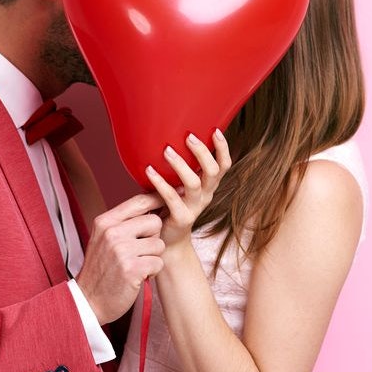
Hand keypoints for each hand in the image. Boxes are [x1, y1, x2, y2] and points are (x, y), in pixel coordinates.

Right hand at [75, 192, 165, 323]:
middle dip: (153, 238)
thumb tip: (152, 203)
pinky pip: (159, 262)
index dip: (157, 200)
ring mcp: (122, 251)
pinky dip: (152, 272)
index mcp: (105, 222)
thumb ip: (123, 221)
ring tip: (136, 265)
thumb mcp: (103, 238)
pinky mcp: (132, 269)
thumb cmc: (101, 269)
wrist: (88, 301)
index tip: (167, 202)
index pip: (139, 201)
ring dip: (152, 257)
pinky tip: (139, 276)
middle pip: (155, 222)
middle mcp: (112, 233)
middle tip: (140, 252)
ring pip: (159, 244)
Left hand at [145, 129, 231, 247]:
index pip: (223, 165)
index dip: (223, 148)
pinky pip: (172, 198)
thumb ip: (179, 168)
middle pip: (212, 172)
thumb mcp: (179, 186)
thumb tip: (166, 137)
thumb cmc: (170, 207)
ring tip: (167, 150)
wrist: (167, 240)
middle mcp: (205, 196)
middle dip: (203, 152)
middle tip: (189, 136)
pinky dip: (160, 183)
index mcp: (208, 186)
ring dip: (181, 165)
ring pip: (194, 184)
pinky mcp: (181, 218)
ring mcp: (195, 208)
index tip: (215, 130)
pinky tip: (149, 170)